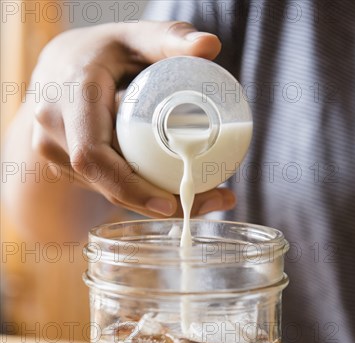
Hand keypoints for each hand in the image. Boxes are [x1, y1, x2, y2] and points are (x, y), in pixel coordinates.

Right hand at [31, 21, 236, 217]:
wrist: (59, 66)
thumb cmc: (100, 50)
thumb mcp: (134, 36)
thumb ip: (171, 37)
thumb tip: (210, 46)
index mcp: (69, 95)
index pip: (92, 155)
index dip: (128, 186)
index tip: (168, 204)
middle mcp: (53, 129)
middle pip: (105, 182)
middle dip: (156, 201)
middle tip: (209, 201)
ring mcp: (54, 152)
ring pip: (107, 190)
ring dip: (152, 202)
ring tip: (203, 199)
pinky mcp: (64, 167)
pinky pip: (104, 188)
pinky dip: (140, 195)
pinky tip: (174, 193)